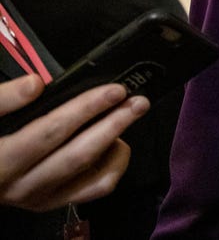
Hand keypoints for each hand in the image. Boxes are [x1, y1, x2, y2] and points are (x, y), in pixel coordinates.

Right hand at [0, 76, 148, 210]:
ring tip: (131, 113)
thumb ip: (1, 101)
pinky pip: (95, 188)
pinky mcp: (52, 201)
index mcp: (1, 161)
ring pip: (90, 172)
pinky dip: (113, 164)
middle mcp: (21, 185)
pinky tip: (116, 142)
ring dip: (117, 140)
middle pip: (78, 153)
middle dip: (113, 123)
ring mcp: (39, 196)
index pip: (50, 132)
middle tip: (137, 100)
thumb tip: (34, 85)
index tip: (112, 90)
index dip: (84, 108)